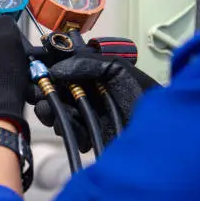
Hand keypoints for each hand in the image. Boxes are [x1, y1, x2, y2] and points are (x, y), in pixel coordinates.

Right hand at [27, 53, 159, 151]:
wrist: (165, 134)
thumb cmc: (145, 96)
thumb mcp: (118, 70)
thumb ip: (88, 63)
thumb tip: (56, 69)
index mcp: (94, 75)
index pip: (64, 69)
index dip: (47, 69)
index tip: (34, 70)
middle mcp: (89, 94)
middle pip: (56, 92)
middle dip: (44, 92)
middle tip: (36, 94)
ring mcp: (89, 116)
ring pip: (59, 113)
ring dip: (52, 112)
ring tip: (50, 112)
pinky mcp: (91, 137)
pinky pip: (71, 133)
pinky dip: (70, 131)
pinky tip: (78, 131)